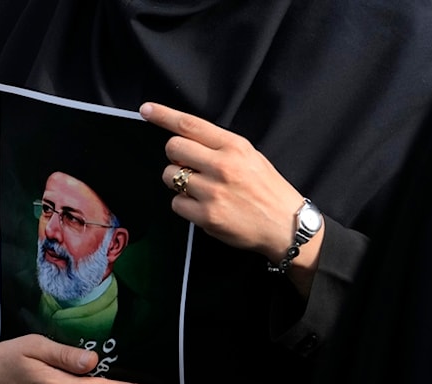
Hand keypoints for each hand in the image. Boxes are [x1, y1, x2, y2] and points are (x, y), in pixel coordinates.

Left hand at [140, 102, 323, 293]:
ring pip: (170, 177)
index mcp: (233, 146)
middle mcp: (222, 165)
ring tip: (199, 189)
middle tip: (188, 166)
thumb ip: (218, 147)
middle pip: (173, 148)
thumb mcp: (250, 156)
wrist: (285, 225)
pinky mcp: (206, 216)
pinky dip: (184, 206)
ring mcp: (212, 191)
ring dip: (177, 182)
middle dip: (174, 157)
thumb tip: (184, 142)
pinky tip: (202, 207)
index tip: (146, 110)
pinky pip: (175, 204)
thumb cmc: (266, 189)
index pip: (190, 124)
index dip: (164, 115)